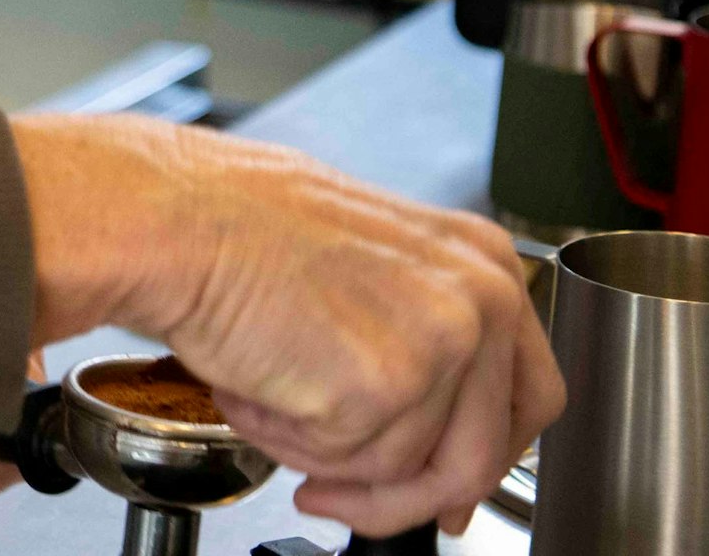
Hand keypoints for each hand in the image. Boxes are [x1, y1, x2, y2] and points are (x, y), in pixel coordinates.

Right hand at [13, 116, 562, 540]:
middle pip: (481, 454)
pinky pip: (346, 467)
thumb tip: (438, 421)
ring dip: (329, 458)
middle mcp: (480, 299)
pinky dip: (289, 444)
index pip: (529, 395)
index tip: (448, 484)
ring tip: (270, 390)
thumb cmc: (242, 220)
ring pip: (407, 473)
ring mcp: (439, 345)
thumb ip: (424, 328)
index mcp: (483, 259)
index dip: (486, 453)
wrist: (178, 219)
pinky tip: (255, 384)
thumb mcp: (371, 256)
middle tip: (344, 488)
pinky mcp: (385, 390)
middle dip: (410, 490)